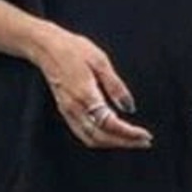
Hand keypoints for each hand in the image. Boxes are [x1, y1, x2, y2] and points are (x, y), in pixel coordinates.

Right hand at [33, 24, 153, 149]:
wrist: (46, 48)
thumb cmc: (73, 49)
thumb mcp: (101, 61)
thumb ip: (116, 86)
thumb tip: (129, 107)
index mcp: (85, 94)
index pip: (110, 123)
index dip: (129, 133)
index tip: (145, 135)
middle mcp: (75, 108)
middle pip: (101, 137)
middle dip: (124, 142)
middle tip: (144, 142)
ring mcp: (68, 112)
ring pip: (91, 140)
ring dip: (112, 144)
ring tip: (131, 141)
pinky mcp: (65, 112)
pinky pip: (83, 134)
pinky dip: (100, 140)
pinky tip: (112, 135)